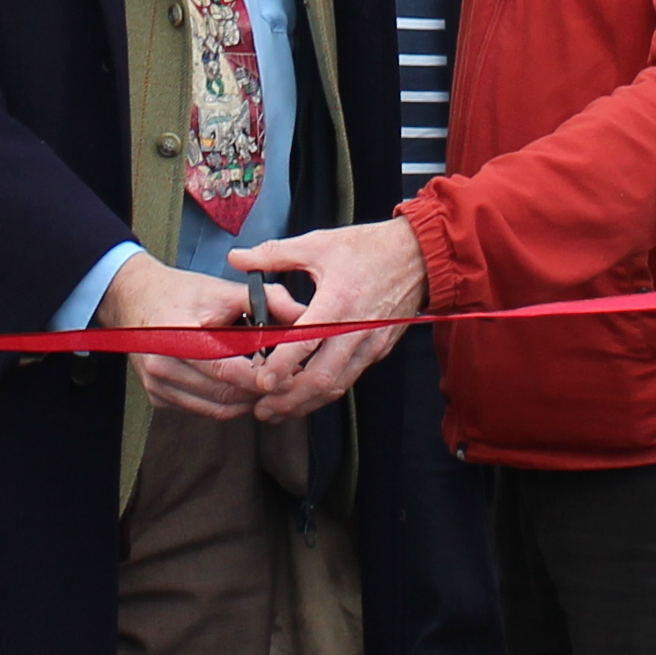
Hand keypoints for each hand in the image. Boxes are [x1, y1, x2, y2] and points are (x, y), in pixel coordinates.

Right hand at [92, 258, 286, 418]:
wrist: (134, 299)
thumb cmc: (179, 293)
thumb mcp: (222, 290)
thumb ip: (266, 300)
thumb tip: (303, 315)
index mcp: (177, 335)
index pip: (228, 370)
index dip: (262, 377)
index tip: (289, 374)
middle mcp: (163, 365)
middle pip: (226, 394)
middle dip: (261, 391)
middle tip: (288, 380)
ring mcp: (158, 386)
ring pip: (219, 409)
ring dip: (248, 400)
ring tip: (268, 382)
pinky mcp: (158, 398)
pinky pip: (204, 410)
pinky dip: (228, 402)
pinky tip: (241, 385)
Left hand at [228, 220, 427, 420]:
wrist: (419, 255)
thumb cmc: (369, 248)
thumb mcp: (318, 244)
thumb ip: (274, 254)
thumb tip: (236, 258)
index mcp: (337, 302)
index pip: (305, 343)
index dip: (281, 367)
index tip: (260, 382)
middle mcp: (355, 330)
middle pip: (321, 378)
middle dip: (289, 400)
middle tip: (262, 409)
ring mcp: (370, 344)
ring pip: (337, 386)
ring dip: (306, 403)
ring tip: (278, 410)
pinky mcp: (378, 350)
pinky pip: (350, 377)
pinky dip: (326, 391)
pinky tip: (307, 394)